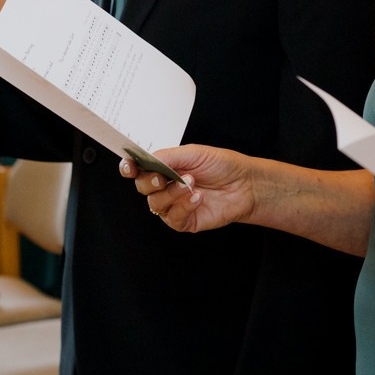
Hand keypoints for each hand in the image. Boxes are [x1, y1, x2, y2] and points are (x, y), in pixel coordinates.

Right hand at [129, 145, 259, 231]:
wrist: (245, 184)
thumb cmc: (222, 166)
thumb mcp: (195, 153)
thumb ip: (169, 156)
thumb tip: (149, 159)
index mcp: (165, 168)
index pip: (138, 169)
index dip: (129, 168)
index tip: (129, 166)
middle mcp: (166, 187)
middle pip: (142, 188)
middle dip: (150, 182)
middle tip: (163, 177)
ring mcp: (174, 205)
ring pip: (156, 204)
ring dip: (171, 193)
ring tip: (191, 184)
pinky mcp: (184, 221)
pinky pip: (173, 218)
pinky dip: (183, 206)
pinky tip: (197, 197)